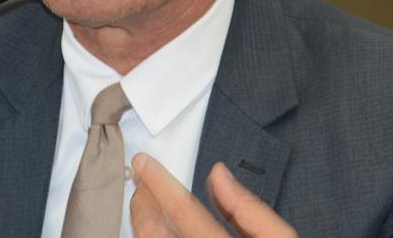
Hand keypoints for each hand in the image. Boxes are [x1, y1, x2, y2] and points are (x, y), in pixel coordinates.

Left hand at [130, 153, 296, 237]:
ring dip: (143, 223)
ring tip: (147, 203)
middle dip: (142, 202)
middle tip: (141, 180)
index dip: (158, 183)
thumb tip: (218, 174)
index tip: (143, 163)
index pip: (183, 211)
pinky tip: (158, 231)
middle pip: (154, 234)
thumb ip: (251, 209)